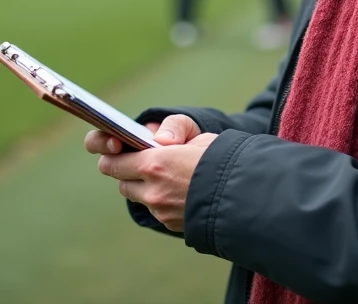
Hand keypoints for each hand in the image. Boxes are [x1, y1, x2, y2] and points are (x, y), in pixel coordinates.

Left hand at [89, 115, 213, 232]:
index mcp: (155, 164)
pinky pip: (156, 209)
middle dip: (127, 172)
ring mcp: (160, 210)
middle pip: (121, 182)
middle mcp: (152, 190)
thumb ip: (172, 134)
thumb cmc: (223, 160)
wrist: (245, 197)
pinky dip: (160, 200)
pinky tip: (179, 191)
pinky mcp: (170, 223)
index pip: (113, 163)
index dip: (112, 156)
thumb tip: (158, 139)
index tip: (115, 150)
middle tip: (139, 162)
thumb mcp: (200, 137)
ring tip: (164, 176)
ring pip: (138, 197)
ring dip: (143, 187)